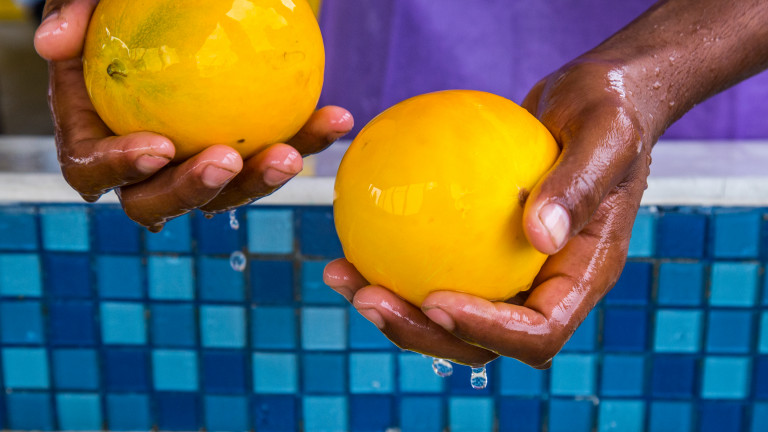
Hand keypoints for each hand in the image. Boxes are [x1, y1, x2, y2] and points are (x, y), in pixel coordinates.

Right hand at [34, 0, 352, 230]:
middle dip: (194, 191)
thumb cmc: (125, 9)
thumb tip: (49, 44)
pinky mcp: (244, 155)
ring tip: (292, 153)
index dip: (121, 168)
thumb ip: (73, 13)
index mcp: (95, 137)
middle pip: (157, 201)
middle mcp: (143, 166)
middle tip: (229, 161)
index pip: (93, 168)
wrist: (179, 17)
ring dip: (261, 180)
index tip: (160, 146)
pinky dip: (306, 138)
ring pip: (226, 193)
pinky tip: (337, 117)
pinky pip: (272, 154)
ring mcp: (195, 165)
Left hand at [324, 59, 651, 367]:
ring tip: (342, 274)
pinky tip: (352, 239)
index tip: (435, 299)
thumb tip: (538, 236)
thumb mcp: (606, 132)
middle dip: (424, 332)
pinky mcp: (483, 250)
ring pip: (450, 314)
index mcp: (583, 275)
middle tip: (368, 297)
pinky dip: (393, 263)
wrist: (592, 101)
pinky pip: (436, 265)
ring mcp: (513, 272)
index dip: (487, 330)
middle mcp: (546, 286)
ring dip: (395, 307)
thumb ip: (579, 183)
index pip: (539, 330)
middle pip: (484, 342)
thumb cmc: (608, 109)